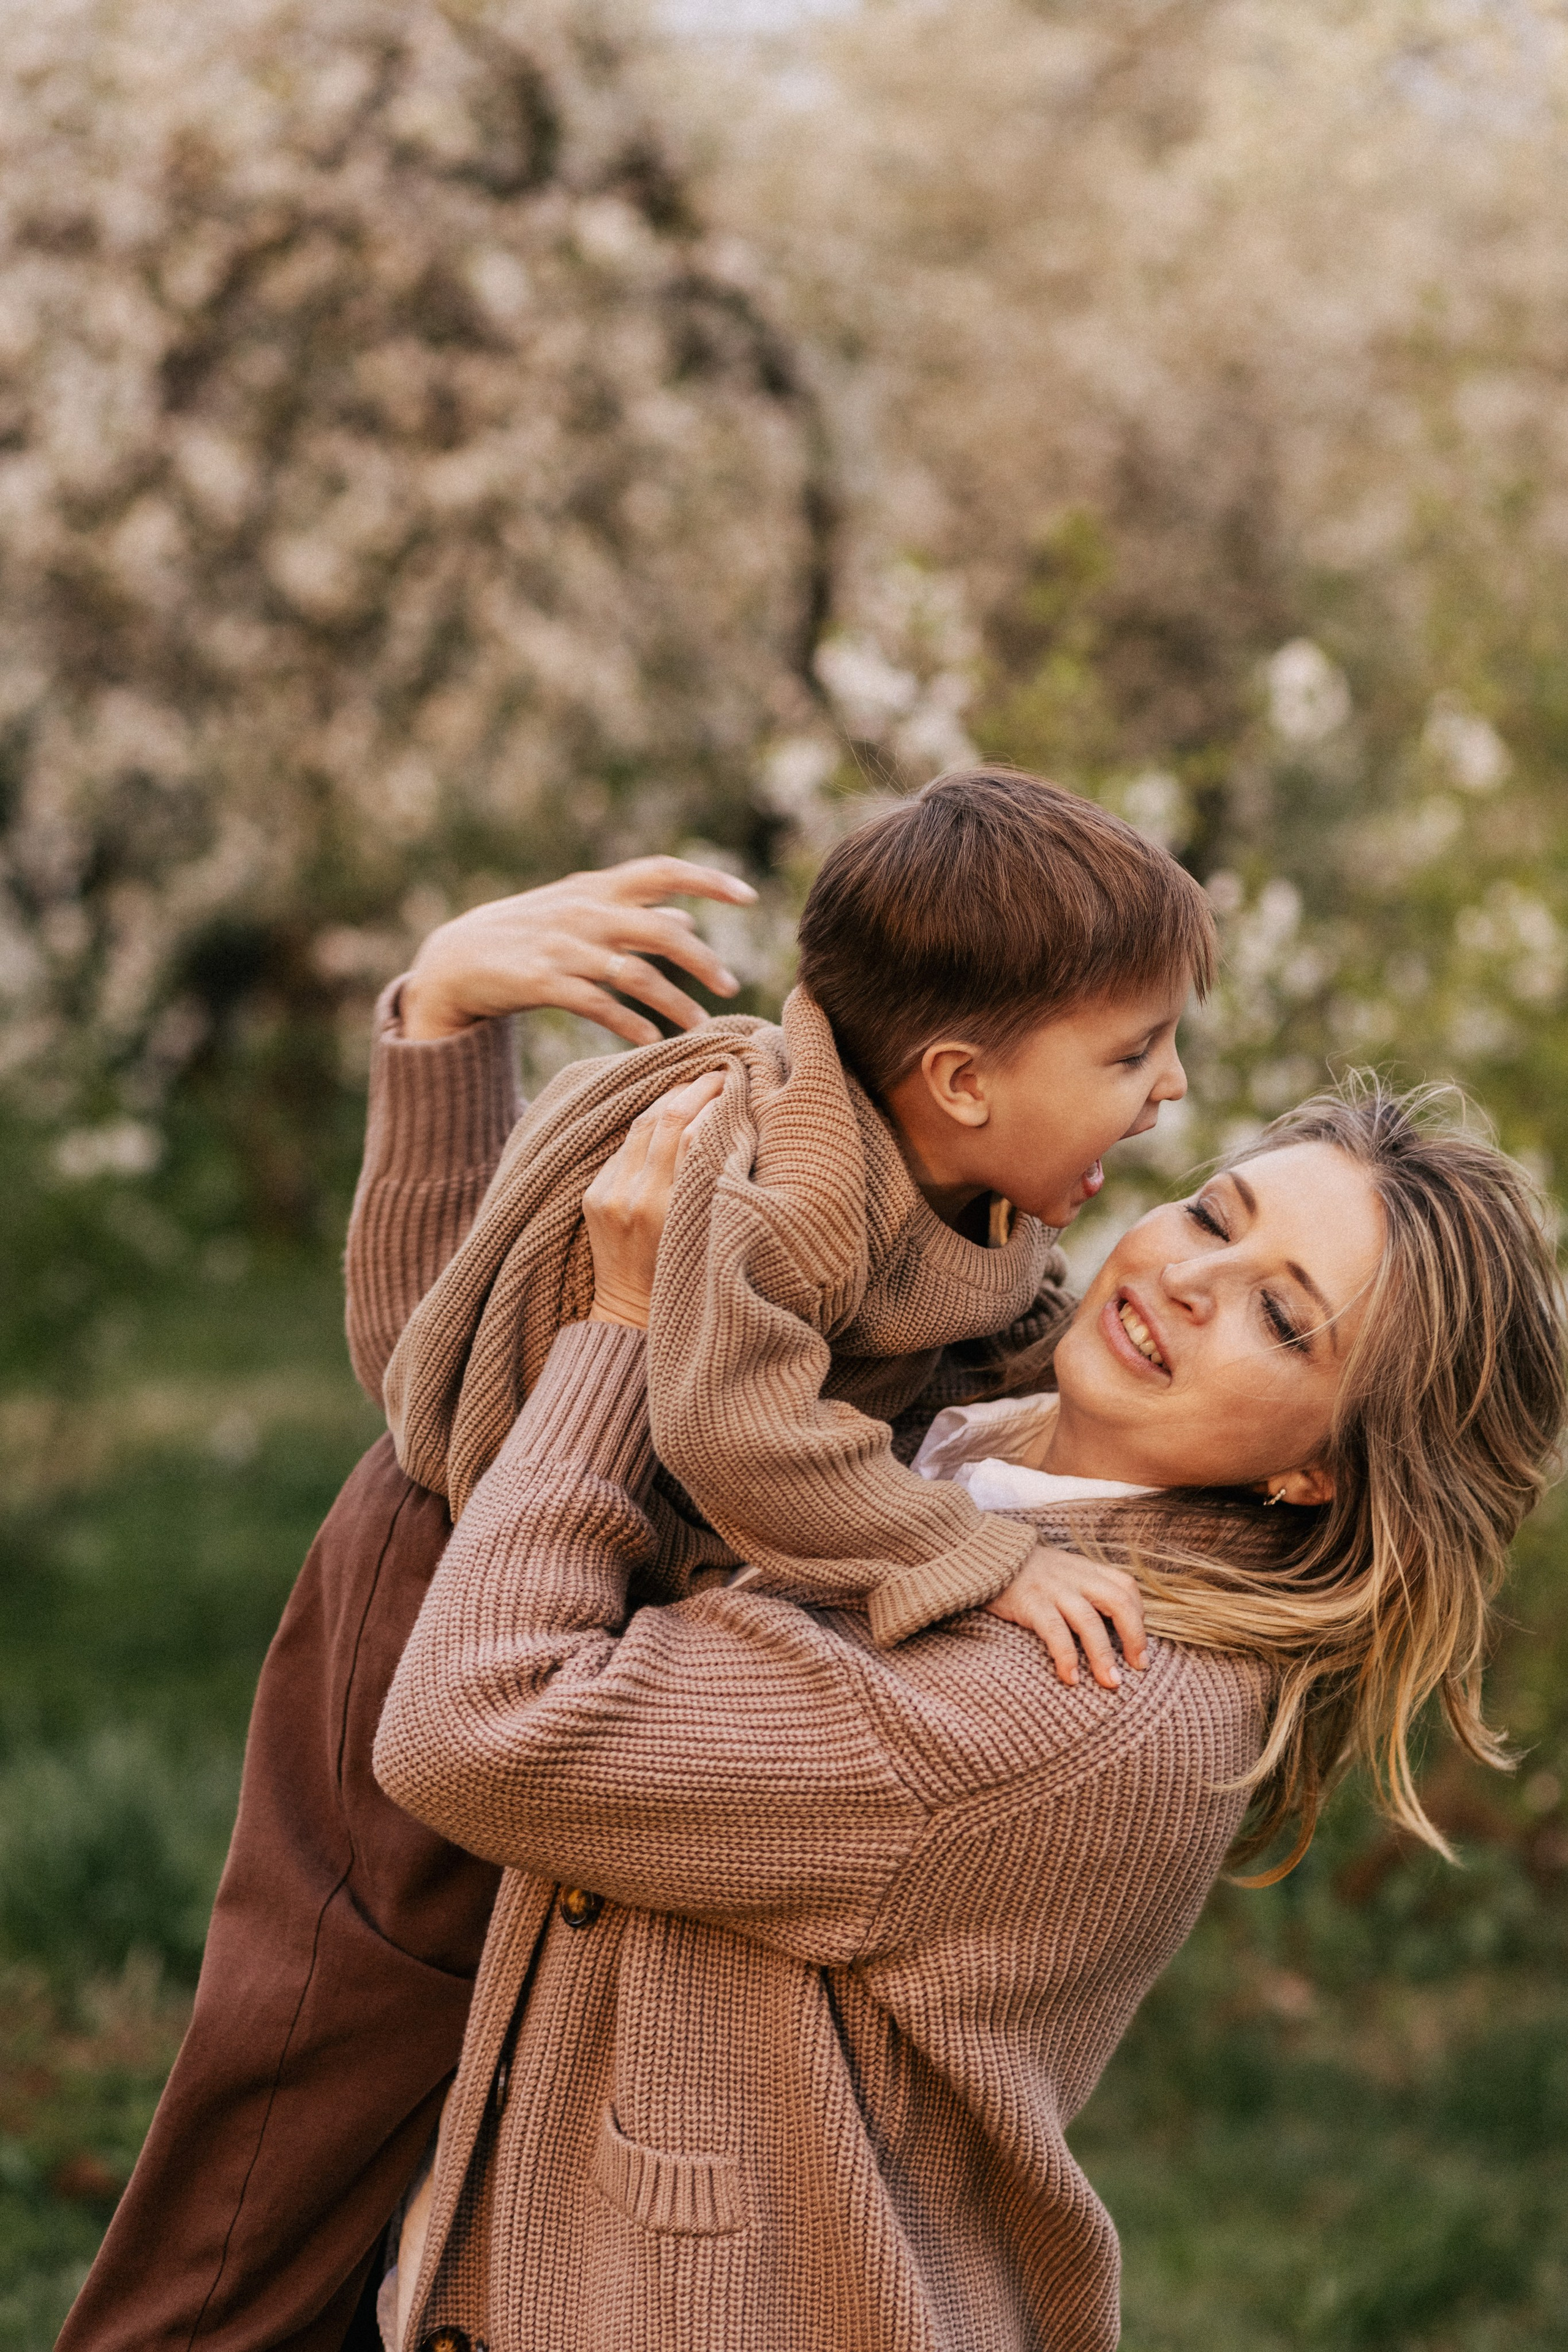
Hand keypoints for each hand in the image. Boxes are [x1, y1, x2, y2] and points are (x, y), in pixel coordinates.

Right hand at [399, 857, 757, 1045]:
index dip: (708, 879)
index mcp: (597, 888)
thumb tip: (689, 914)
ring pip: (635, 974)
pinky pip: (597, 1004)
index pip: (662, 871)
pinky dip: (629, 1022)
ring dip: (674, 1002)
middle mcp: (585, 911)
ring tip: (700, 1026)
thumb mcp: (581, 912)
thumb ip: (635, 913)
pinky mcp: (542, 981)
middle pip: (661, 931)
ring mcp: (563, 946)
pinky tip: (652, 1039)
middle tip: (730, 987)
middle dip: (702, 960)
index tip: (749, 896)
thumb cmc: (528, 932)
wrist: (456, 958)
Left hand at [582, 1073, 727, 1328]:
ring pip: (640, 1124)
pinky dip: (648, 1127)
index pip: (691, 1130)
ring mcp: (607, 1194)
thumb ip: (715, 1179)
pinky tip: (667, 1116)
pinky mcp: (592, 1194)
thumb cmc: (687, 1276)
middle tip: (719, 1074)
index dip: (714, 1098)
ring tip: (695, 1087)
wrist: (631, 1315)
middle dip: (693, 1089)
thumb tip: (732, 1121)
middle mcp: (633, 1196)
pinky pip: (623, 1146)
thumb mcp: (709, 1230)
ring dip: (669, 1099)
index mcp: (668, 1207)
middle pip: (664, 1117)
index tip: (735, 1082)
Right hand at [985, 1544, 1148, 1689]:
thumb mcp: (1062, 1572)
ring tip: (1110, 1682)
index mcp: (1085, 1569)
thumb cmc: (1026, 1573)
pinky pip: (1054, 1631)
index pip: (1125, 1587)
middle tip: (1137, 1667)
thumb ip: (1084, 1589)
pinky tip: (1070, 1679)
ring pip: (1089, 1621)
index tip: (1138, 1647)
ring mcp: (1053, 1589)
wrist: (983, 1556)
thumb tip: (1111, 1626)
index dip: (1139, 1617)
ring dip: (1103, 1655)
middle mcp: (1075, 1577)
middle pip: (1118, 1602)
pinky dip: (1066, 1656)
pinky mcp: (1030, 1603)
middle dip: (1134, 1637)